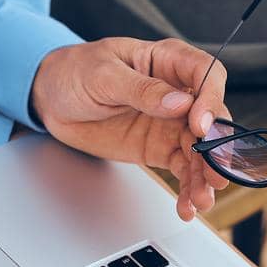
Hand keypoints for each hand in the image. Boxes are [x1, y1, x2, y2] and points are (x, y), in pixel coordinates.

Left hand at [29, 37, 230, 220]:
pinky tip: (187, 205)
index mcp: (167, 60)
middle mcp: (177, 91)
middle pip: (210, 117)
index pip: (206, 74)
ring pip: (199, 149)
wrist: (51, 100)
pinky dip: (186, 188)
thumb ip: (142, 90)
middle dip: (216, 147)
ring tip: (202, 200)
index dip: (211, 99)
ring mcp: (170, 122)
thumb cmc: (75, 72)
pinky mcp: (158, 148)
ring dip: (204, 176)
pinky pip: (180, 168)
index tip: (202, 125)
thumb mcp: (103, 76)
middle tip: (215, 173)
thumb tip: (179, 104)